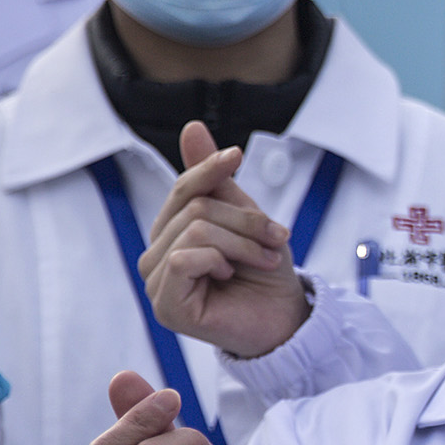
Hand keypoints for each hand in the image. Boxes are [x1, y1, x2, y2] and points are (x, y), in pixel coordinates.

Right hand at [143, 121, 311, 359]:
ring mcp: (157, 281)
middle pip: (195, 208)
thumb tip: (192, 126)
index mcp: (174, 231)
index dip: (210, 168)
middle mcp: (158, 255)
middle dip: (245, 220)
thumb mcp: (246, 217)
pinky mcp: (166, 306)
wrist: (287, 317)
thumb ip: (216, 179)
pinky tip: (231, 275)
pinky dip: (219, 260)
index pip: (184, 188)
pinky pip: (185, 259)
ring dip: (242, 242)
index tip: (238, 156)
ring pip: (195, 230)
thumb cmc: (266, 271)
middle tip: (276, 238)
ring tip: (262, 259)